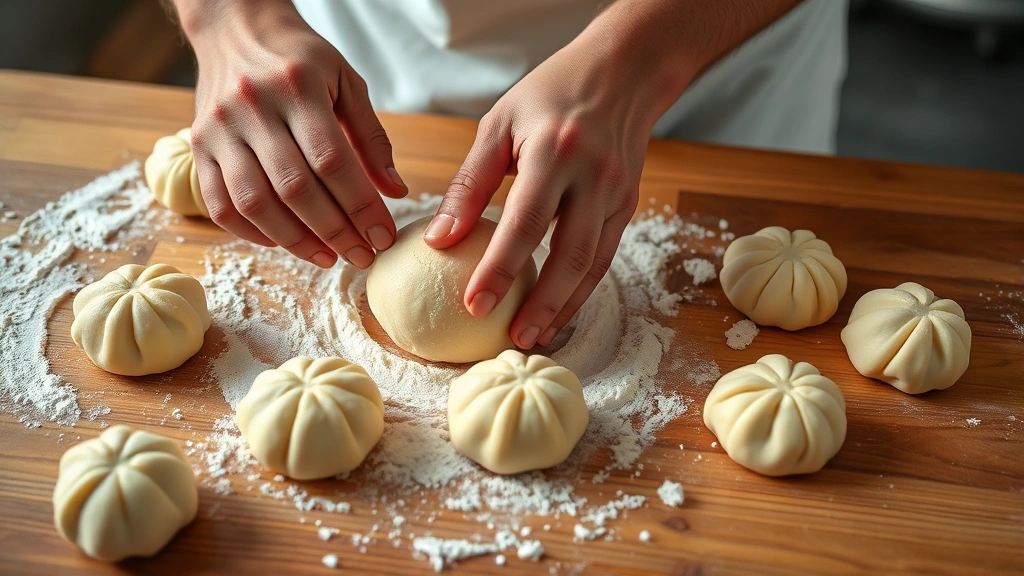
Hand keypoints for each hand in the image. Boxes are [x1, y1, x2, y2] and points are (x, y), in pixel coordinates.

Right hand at [181, 0, 406, 267]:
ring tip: (328, 257)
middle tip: (362, 255)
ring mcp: (219, 128)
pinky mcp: (198, 145)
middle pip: (295, 188)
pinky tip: (284, 242)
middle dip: (335, 231)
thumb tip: (395, 191)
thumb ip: (371, 137)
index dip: (361, 206)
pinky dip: (252, 232)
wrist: (234, 27)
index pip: (333, 160)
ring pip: (254, 202)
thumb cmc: (299, 58)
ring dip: (295, 241)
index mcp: (297, 86)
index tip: (383, 236)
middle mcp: (253, 107)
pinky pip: (219, 203)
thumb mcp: (346, 81)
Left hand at [422, 28, 667, 349]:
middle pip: (570, 255)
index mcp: (555, 151)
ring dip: (564, 307)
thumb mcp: (499, 124)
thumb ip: (469, 184)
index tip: (474, 304)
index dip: (500, 268)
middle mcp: (593, 176)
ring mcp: (617, 194)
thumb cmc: (550, 94)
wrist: (625, 72)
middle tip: (512, 340)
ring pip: (594, 265)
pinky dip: (581, 289)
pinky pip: (605, 256)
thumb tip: (438, 241)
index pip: (526, 222)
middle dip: (542, 304)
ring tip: (533, 337)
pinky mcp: (628, 205)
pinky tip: (557, 310)